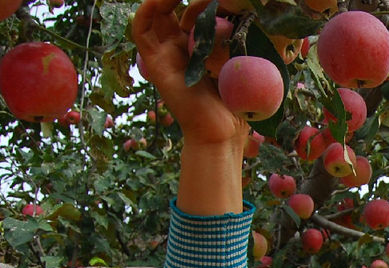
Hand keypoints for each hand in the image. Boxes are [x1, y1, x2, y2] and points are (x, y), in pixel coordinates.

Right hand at [131, 0, 248, 149]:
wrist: (221, 133)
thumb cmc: (237, 107)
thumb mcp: (240, 66)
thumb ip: (237, 41)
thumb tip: (246, 16)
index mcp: (201, 50)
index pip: (195, 15)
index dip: (204, 3)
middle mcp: (181, 50)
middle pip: (174, 11)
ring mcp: (167, 55)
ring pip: (156, 16)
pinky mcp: (156, 63)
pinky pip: (142, 32)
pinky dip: (146, 11)